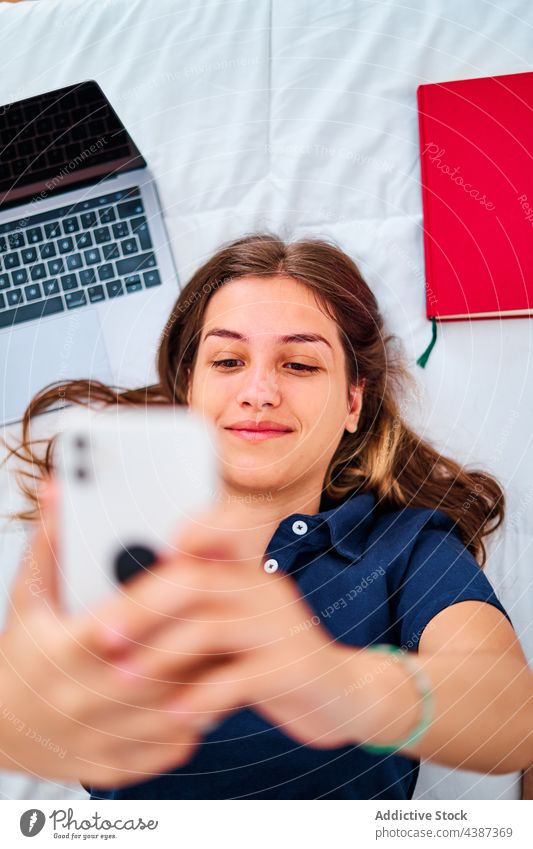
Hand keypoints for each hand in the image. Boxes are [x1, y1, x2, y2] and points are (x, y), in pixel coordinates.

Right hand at [0, 478, 212, 787]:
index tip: (200, 566)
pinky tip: (210, 689)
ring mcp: (100, 737)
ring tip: (227, 645)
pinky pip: (174, 744)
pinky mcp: (114, 765)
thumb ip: (52, 542)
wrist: (0, 729)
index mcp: (65, 650)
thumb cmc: (22, 653)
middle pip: (165, 664)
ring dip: (210, 676)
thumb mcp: (30, 596)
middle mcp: (83, 698)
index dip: (169, 591)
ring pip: (178, 708)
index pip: (129, 618)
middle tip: (230, 603)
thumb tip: (60, 489)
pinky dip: (199, 718)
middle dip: (202, 631)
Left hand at [98, 503, 361, 751]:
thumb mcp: (236, 629)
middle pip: (196, 580)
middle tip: (104, 636)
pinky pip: (239, 679)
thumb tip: (121, 619)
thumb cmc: (272, 661)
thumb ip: (196, 616)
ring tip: (126, 680)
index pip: (210, 534)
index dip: (171, 540)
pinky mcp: (296, 667)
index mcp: (248, 573)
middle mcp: (265, 589)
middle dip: (142, 608)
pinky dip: (200, 697)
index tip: (129, 563)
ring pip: (212, 627)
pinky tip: (176, 714)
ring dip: (160, 656)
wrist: (343, 694)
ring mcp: (283, 626)